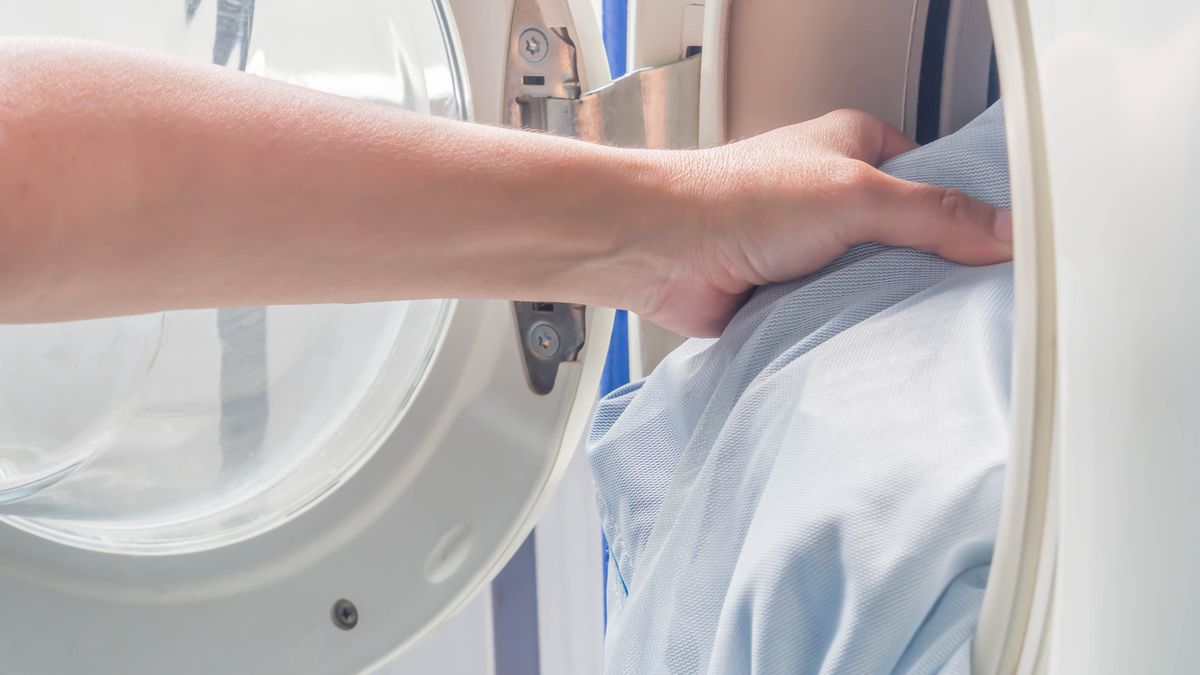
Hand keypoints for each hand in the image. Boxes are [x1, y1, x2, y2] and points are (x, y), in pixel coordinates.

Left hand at [638, 109, 1013, 336]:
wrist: (660, 250)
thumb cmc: (731, 198)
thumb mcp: (853, 193)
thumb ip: (931, 214)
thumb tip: (1001, 232)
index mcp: (857, 147)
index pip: (937, 177)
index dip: (970, 212)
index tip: (1005, 249)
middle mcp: (836, 196)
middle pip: (911, 236)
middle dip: (931, 266)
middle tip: (972, 297)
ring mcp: (815, 248)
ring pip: (878, 280)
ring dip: (889, 301)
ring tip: (926, 324)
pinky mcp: (793, 294)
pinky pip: (843, 315)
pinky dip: (855, 328)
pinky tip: (876, 342)